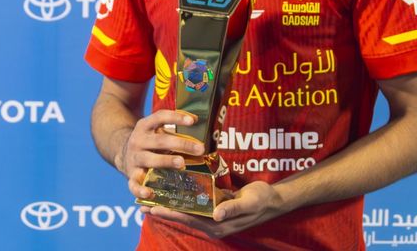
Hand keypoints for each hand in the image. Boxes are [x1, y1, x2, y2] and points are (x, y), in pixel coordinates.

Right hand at [118, 109, 205, 199]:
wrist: (123, 153)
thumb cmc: (150, 142)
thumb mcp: (156, 131)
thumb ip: (174, 132)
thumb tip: (204, 137)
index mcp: (145, 126)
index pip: (160, 117)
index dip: (176, 117)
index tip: (193, 120)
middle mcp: (138, 141)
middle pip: (160, 140)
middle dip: (181, 144)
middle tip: (200, 149)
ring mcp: (134, 158)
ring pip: (150, 159)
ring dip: (166, 161)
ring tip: (181, 163)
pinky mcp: (131, 175)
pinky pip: (134, 184)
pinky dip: (140, 189)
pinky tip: (150, 193)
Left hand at [141, 181, 288, 238]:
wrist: (273, 200)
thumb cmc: (261, 200)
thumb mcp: (249, 202)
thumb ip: (233, 208)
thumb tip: (217, 214)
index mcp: (219, 224)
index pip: (189, 219)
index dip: (171, 213)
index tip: (153, 208)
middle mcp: (213, 223)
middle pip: (184, 216)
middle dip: (165, 210)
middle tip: (143, 204)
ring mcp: (215, 217)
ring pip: (188, 211)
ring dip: (171, 205)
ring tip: (153, 198)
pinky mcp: (216, 209)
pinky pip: (196, 205)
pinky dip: (184, 200)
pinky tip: (174, 192)